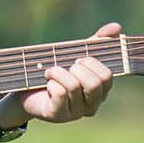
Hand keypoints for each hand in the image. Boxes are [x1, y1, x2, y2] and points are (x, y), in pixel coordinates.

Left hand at [0, 22, 120, 125]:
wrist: (26, 90)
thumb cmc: (56, 73)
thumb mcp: (76, 55)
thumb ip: (96, 43)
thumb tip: (117, 26)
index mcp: (101, 91)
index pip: (107, 76)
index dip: (91, 63)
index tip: (77, 59)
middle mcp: (91, 105)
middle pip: (94, 84)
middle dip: (76, 68)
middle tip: (64, 66)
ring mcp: (75, 113)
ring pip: (74, 86)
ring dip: (58, 72)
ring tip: (49, 72)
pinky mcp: (57, 115)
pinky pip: (59, 94)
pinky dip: (51, 83)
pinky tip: (47, 84)